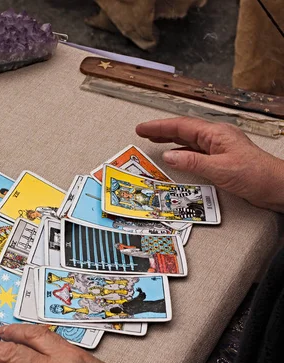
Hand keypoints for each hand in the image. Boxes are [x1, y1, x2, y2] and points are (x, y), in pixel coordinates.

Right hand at [136, 117, 283, 212]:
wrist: (276, 186)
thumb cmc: (255, 174)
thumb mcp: (218, 169)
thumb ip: (191, 162)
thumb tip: (169, 156)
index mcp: (215, 134)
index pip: (181, 126)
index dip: (159, 127)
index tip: (142, 128)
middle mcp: (216, 137)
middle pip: (183, 130)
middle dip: (162, 130)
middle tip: (143, 132)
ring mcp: (219, 147)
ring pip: (189, 140)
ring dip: (170, 139)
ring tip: (155, 140)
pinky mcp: (221, 159)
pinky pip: (195, 151)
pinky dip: (181, 152)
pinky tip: (175, 156)